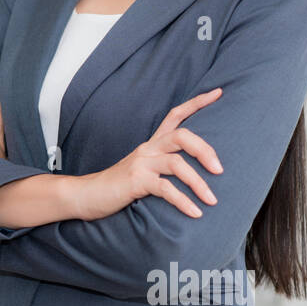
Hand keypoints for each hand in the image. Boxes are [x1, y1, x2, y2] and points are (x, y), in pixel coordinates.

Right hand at [72, 87, 224, 220]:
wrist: (87, 195)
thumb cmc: (120, 185)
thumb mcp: (144, 169)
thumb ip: (164, 166)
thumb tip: (196, 173)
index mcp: (153, 144)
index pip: (176, 115)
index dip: (197, 102)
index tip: (218, 92)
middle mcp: (148, 149)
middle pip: (182, 136)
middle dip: (205, 150)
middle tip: (220, 170)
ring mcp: (141, 163)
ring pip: (177, 164)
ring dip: (198, 183)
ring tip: (212, 200)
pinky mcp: (136, 181)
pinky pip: (165, 188)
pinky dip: (183, 201)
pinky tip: (195, 213)